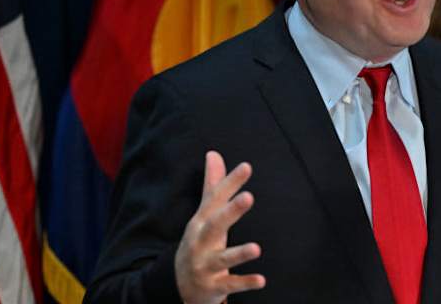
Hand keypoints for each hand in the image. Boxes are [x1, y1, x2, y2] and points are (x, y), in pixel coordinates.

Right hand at [175, 151, 264, 303]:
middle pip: (215, 225)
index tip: (247, 166)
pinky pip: (230, 284)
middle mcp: (201, 241)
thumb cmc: (199, 243)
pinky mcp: (213, 286)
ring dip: (239, 253)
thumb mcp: (204, 215)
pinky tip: (262, 280)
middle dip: (230, 211)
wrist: (178, 285)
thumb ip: (213, 186)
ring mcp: (206, 265)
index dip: (231, 182)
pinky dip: (245, 283)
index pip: (216, 199)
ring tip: (257, 248)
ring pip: (222, 259)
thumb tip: (213, 153)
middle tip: (249, 197)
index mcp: (202, 222)